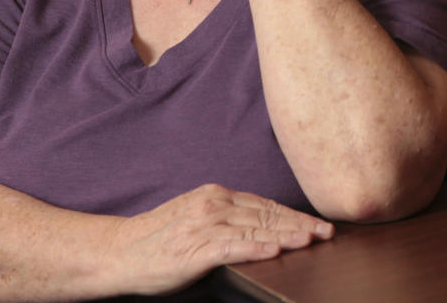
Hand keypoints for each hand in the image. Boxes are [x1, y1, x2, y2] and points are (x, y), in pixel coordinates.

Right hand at [112, 183, 332, 295]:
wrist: (119, 252)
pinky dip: (256, 248)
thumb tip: (265, 227)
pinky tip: (275, 251)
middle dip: (299, 224)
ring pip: (255, 229)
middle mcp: (214, 204)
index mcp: (217, 195)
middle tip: (326, 231)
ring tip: (310, 240)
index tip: (317, 223)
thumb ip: (228, 217)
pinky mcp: (195, 249)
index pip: (265, 204)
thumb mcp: (197, 217)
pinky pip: (232, 247)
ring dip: (286, 235)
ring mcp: (204, 226)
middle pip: (267, 214)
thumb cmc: (159, 239)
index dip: (294, 215)